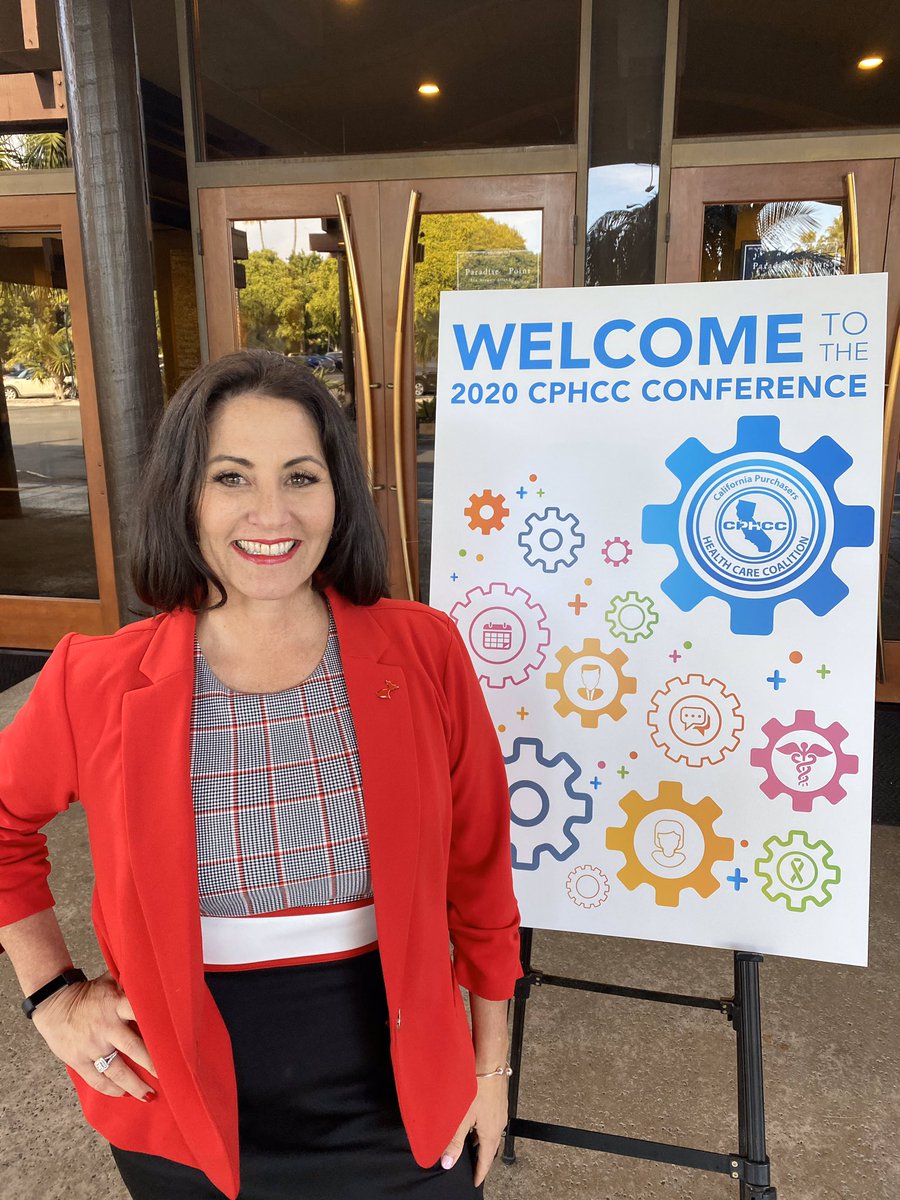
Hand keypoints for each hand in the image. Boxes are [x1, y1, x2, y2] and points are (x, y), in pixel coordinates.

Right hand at [31, 970, 156, 1100]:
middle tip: (169, 1075)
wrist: (53, 1004)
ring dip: (134, 1085)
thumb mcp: (109, 982)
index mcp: (115, 1004)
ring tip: (149, 1095)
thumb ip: (129, 983)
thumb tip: (154, 974)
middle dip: (151, 1063)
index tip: (175, 1038)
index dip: (156, 1025)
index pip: (139, 1012)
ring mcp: (92, 1046)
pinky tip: (123, 1094)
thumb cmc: (87, 993)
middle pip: (133, 1047)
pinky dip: (110, 1089)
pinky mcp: (78, 1060)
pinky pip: (96, 1079)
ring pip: (116, 1070)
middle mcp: (105, 1026)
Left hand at [441, 1072, 507, 1186]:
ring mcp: (500, 1112)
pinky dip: (482, 1128)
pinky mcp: (498, 1101)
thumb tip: (447, 1163)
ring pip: (490, 1134)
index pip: (486, 1160)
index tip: (475, 1182)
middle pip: (490, 1148)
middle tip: (472, 1167)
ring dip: (481, 1142)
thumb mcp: (462, 1117)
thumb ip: (454, 1141)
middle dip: (481, 1158)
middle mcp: (499, 1124)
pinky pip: (491, 1122)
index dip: (480, 1173)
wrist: (490, 1061)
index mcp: (491, 1133)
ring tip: (470, 1145)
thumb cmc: (478, 1086)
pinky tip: (473, 1121)